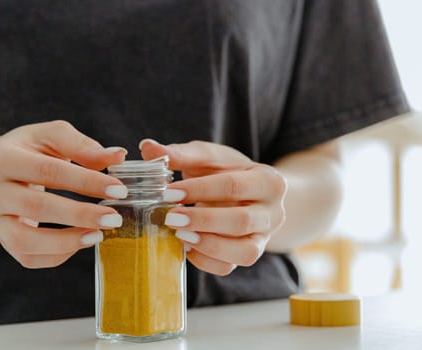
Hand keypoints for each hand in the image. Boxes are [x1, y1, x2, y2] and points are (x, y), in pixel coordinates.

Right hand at [0, 120, 127, 267]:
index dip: (86, 182)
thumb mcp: (51, 137)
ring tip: (98, 235)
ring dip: (66, 242)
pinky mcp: (1, 240)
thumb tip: (118, 156)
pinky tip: (80, 241)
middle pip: (35, 207)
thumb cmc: (31, 150)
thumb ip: (83, 146)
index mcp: (0, 158)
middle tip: (113, 218)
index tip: (119, 190)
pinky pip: (28, 257)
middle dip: (79, 215)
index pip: (47, 171)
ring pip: (25, 241)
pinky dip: (57, 255)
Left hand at [140, 139, 286, 275]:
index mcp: (268, 181)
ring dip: (208, 245)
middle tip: (171, 217)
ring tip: (179, 235)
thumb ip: (181, 154)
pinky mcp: (248, 255)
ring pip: (244, 252)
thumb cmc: (227, 172)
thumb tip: (148, 147)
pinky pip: (229, 267)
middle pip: (242, 221)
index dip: (200, 190)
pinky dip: (205, 261)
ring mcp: (264, 238)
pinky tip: (185, 247)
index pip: (234, 186)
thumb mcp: (208, 158)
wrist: (249, 194)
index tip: (169, 192)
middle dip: (203, 221)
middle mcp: (274, 213)